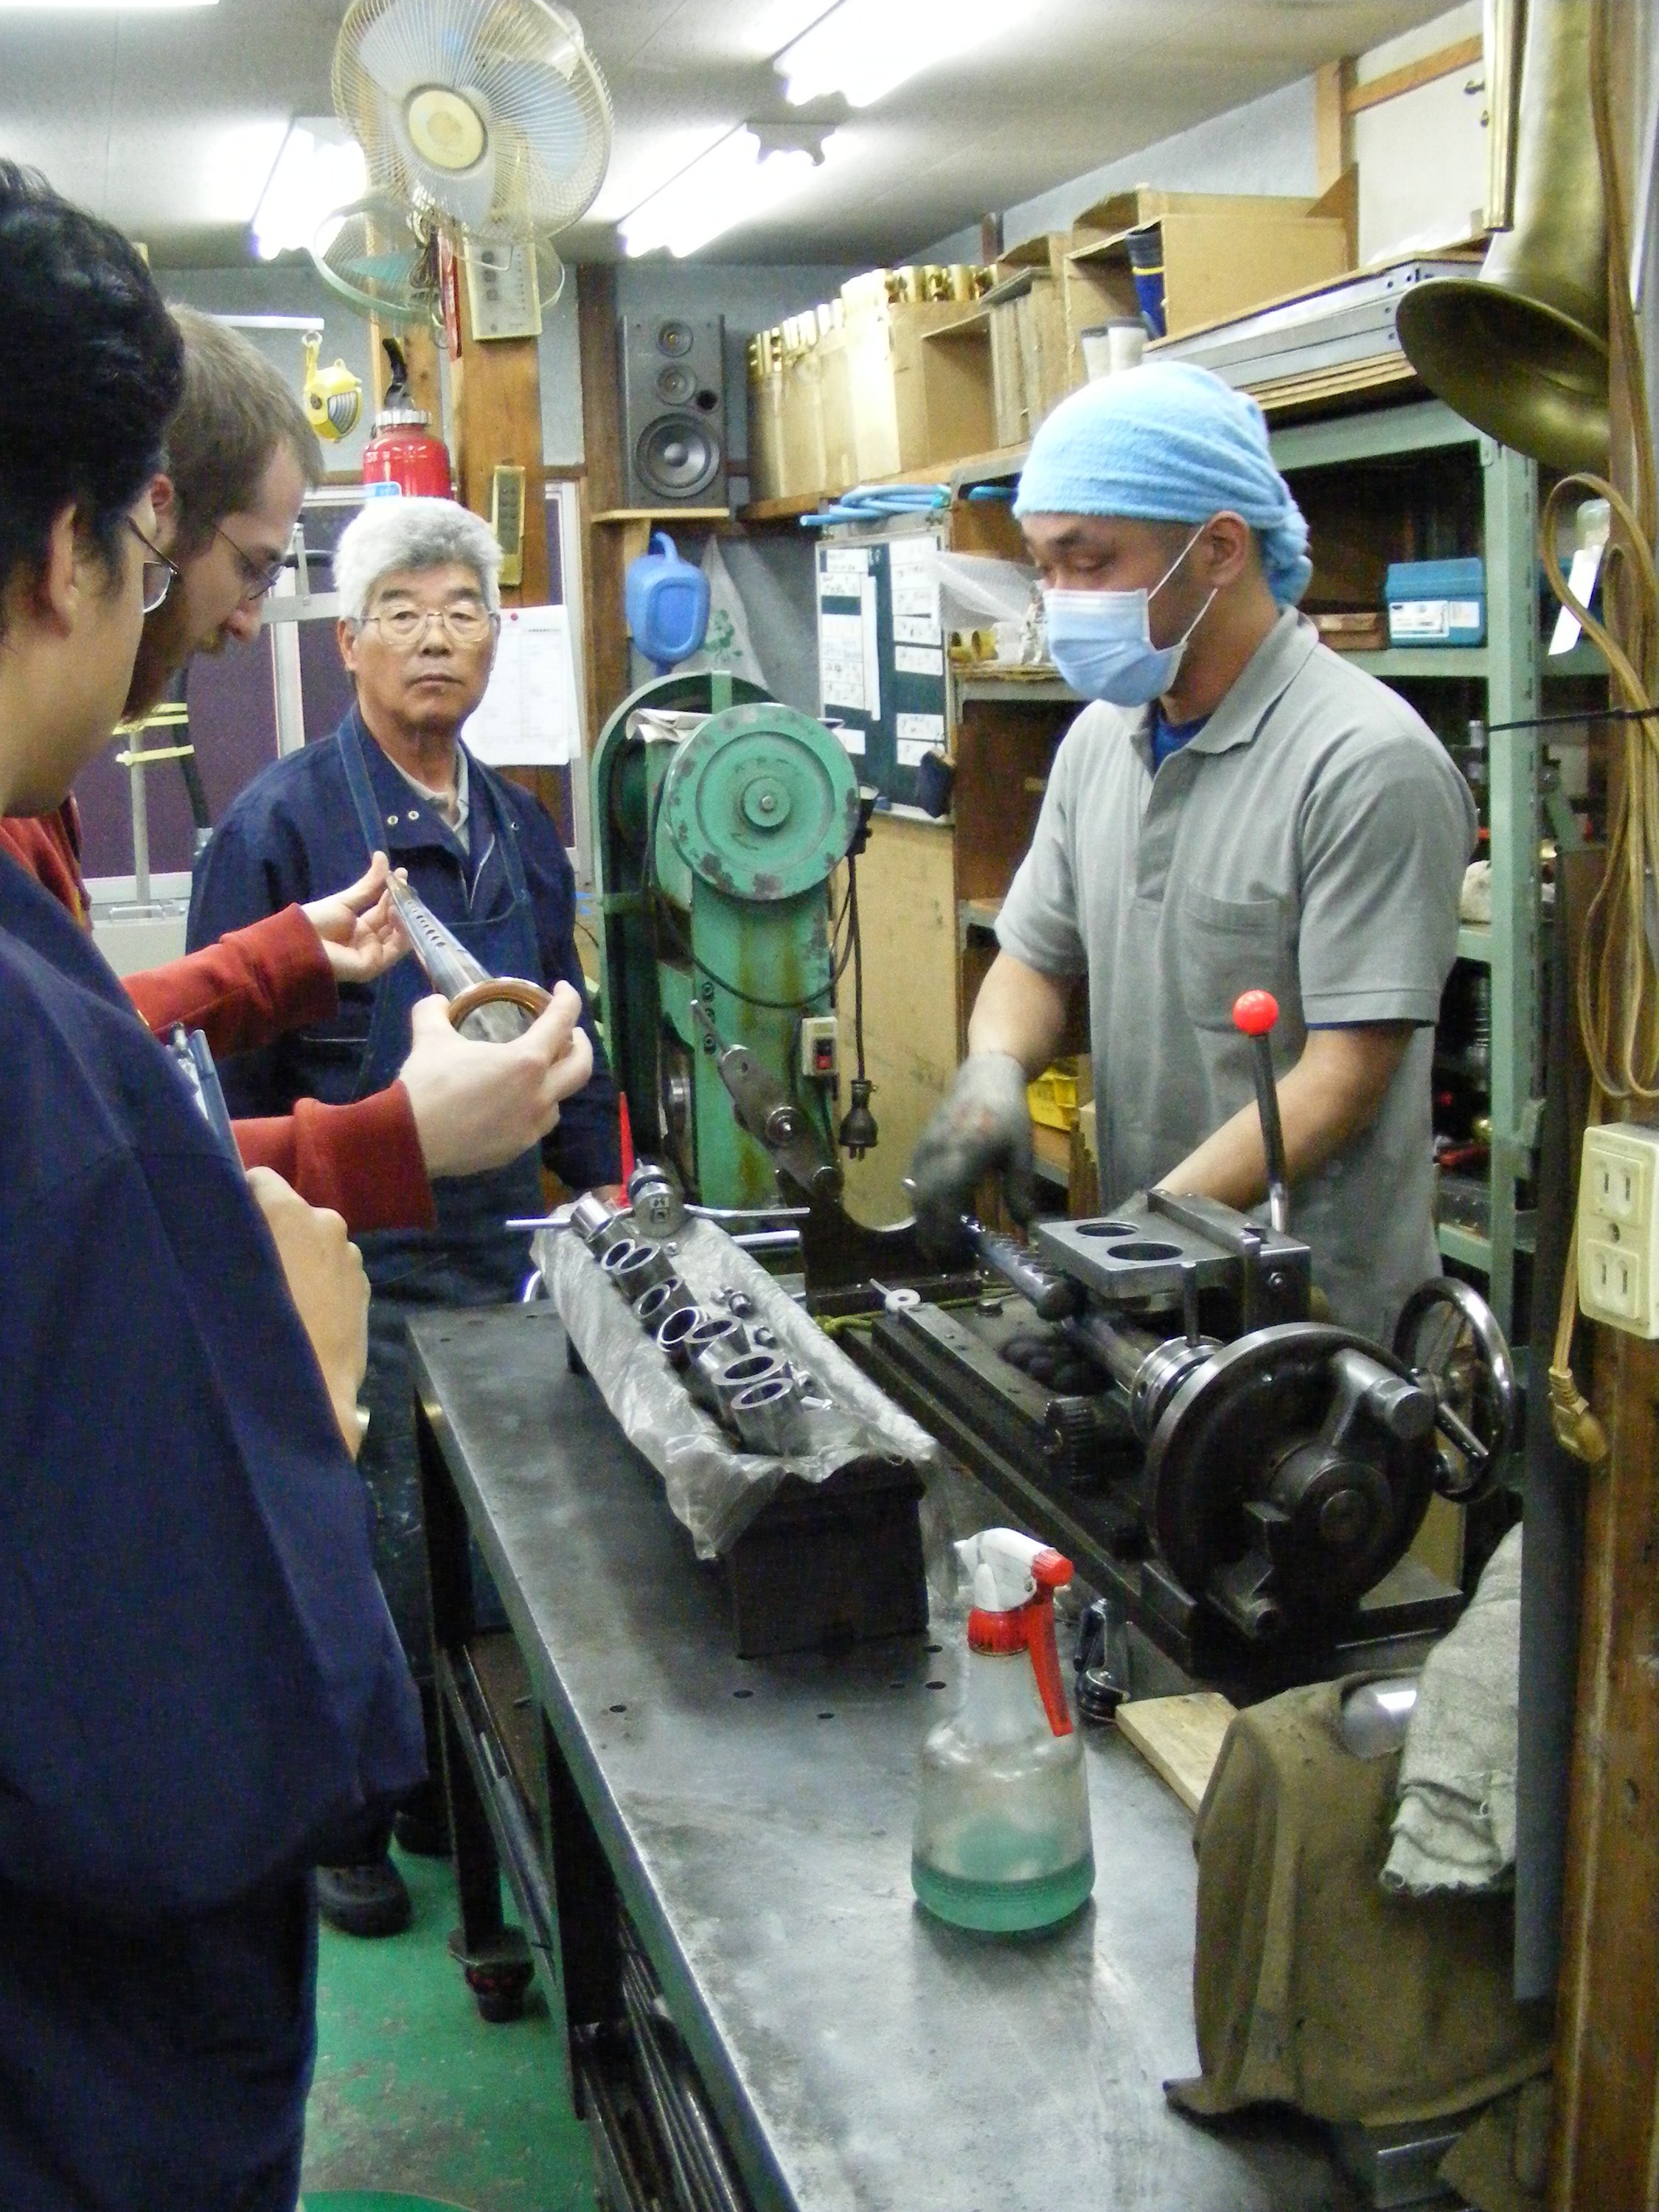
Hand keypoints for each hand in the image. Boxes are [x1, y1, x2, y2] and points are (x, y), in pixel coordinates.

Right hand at [245, 1166, 370, 1456]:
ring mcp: (351, 1257)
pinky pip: (330, 1272)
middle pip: (289, 1213)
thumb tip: (214, 1222)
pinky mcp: (364, 1288)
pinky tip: (298, 1317)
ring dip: (294, 1258)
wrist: (308, 1394)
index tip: (220, 1228)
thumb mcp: (221, 1278)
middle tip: (241, 1269)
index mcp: (293, 1212)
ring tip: (270, 1300)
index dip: (237, 1200)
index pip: (259, 1180)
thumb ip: (221, 1239)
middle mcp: (329, 1223)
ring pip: (312, 1243)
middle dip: (268, 1232)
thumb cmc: (255, 1332)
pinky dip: (315, 1282)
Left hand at [303, 852, 409, 986]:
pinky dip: (402, 931)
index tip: (401, 872)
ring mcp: (373, 953)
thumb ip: (368, 884)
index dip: (392, 892)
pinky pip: (396, 948)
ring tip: (401, 895)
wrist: (300, 944)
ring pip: (398, 934)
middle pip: (392, 921)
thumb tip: (381, 855)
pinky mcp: (375, 964)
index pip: (382, 908)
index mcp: (359, 926)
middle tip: (404, 882)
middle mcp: (369, 940)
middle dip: (400, 901)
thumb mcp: (345, 901)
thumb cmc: (318, 921)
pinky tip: (397, 912)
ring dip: (402, 914)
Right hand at [398, 982, 594, 1179]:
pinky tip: (514, 1104)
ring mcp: (531, 1126)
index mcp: (526, 1061)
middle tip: (568, 1033)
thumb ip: (435, 1011)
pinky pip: (536, 1125)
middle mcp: (539, 1095)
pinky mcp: (517, 1148)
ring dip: (555, 1081)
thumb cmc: (426, 1084)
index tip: (562, 989)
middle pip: (581, 1066)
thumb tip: (439, 1002)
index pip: (562, 1021)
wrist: (410, 1140)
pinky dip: (534, 1108)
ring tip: (536, 1072)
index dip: (568, 999)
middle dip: (580, 1045)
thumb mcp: (429, 1037)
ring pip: (559, 1100)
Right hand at [908, 1052, 1035, 1251]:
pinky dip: (921, 1201)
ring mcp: (925, 1149)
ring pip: (915, 1193)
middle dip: (930, 1233)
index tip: (955, 1253)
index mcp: (965, 1154)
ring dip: (924, 1219)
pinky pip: (914, 1180)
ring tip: (939, 1241)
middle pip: (924, 1203)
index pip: (945, 1202)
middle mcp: (938, 1153)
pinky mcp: (921, 1145)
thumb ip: (1020, 1189)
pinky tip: (936, 1212)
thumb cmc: (1008, 1113)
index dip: (945, 1231)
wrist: (984, 1076)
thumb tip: (1025, 1226)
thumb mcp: (1022, 1152)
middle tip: (943, 1257)